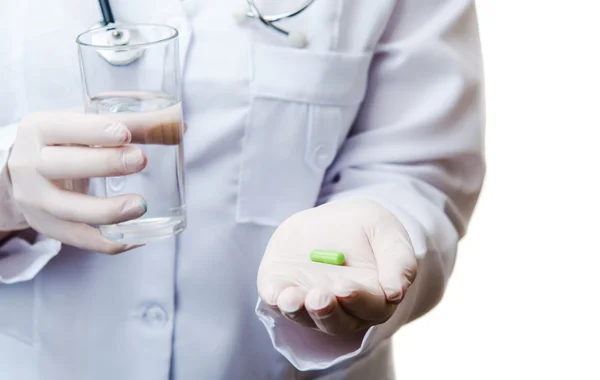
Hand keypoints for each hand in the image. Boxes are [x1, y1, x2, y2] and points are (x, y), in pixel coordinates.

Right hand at [6, 107, 182, 253]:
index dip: (93, 130)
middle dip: (104, 163)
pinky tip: (137, 237)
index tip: (125, 133)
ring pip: (68, 209)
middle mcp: (29, 164)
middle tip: (141, 160)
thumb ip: (128, 121)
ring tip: (141, 206)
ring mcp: (36, 200)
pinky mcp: (48, 227)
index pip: (62, 127)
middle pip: (62, 165)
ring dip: (108, 210)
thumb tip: (178, 124)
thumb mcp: (85, 124)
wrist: (27, 173)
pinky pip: (80, 240)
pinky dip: (110, 242)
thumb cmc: (66, 142)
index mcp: (38, 129)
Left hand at [257, 199, 417, 335]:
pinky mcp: (282, 288)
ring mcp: (309, 301)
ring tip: (293, 298)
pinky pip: (276, 300)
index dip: (358, 299)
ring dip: (298, 311)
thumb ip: (398, 261)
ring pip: (304, 317)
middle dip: (326, 311)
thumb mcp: (386, 231)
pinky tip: (276, 293)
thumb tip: (396, 293)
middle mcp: (340, 308)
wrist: (331, 218)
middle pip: (336, 321)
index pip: (370, 308)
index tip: (345, 286)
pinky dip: (275, 299)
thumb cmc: (366, 228)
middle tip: (320, 296)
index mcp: (373, 298)